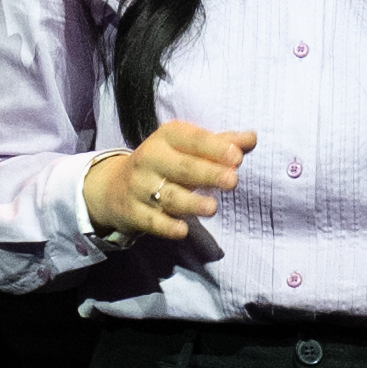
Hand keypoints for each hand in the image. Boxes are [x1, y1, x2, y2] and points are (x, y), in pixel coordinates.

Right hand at [84, 119, 257, 247]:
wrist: (114, 187)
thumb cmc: (165, 163)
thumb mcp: (186, 147)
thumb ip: (220, 143)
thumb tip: (251, 138)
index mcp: (166, 137)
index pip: (192, 139)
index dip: (214, 148)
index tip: (237, 156)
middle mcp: (150, 158)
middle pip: (182, 167)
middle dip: (207, 174)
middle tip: (232, 181)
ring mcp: (140, 186)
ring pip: (169, 195)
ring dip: (191, 202)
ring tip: (212, 207)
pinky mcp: (134, 212)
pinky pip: (151, 221)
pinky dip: (166, 226)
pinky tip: (182, 230)